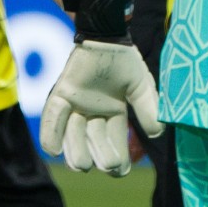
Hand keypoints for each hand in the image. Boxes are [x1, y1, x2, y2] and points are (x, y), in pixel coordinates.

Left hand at [39, 40, 161, 175]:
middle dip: (100, 159)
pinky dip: (51, 135)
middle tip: (107, 163)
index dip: (117, 162)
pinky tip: (54, 150)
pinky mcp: (61, 94)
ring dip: (77, 151)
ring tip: (83, 163)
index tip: (118, 171)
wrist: (106, 35)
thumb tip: (157, 134)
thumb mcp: (141, 87)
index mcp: (114, 115)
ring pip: (72, 139)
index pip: (115, 146)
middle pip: (93, 147)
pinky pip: (51, 119)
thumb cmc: (124, 60)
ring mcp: (75, 107)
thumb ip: (149, 109)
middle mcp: (93, 115)